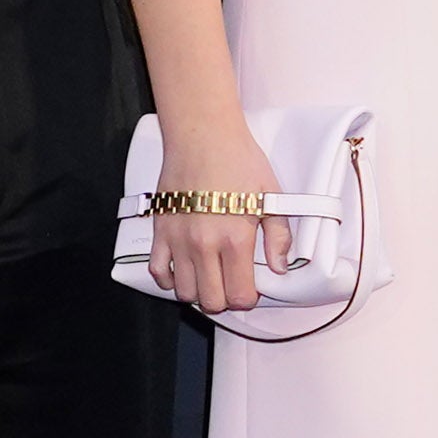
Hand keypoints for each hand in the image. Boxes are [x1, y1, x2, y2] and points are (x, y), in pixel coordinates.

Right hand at [147, 120, 296, 313]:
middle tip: (230, 283)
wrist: (203, 136)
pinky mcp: (161, 231)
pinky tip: (184, 269)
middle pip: (211, 301)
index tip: (250, 287)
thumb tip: (280, 267)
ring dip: (198, 290)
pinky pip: (157, 272)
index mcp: (236, 239)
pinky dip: (169, 278)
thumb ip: (279, 236)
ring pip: (184, 292)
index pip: (240, 296)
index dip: (248, 298)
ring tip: (209, 275)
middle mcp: (205, 245)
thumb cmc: (238, 161)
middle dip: (224, 299)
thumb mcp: (271, 196)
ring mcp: (179, 240)